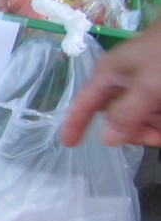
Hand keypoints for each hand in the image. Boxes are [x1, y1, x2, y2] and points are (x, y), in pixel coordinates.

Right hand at [62, 19, 160, 148]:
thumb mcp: (146, 86)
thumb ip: (125, 114)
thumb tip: (106, 139)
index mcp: (108, 75)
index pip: (84, 104)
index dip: (74, 124)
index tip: (69, 145)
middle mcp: (122, 81)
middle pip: (116, 115)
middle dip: (132, 131)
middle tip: (153, 138)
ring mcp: (143, 83)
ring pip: (138, 115)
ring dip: (150, 127)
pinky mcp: (158, 86)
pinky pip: (153, 110)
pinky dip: (159, 120)